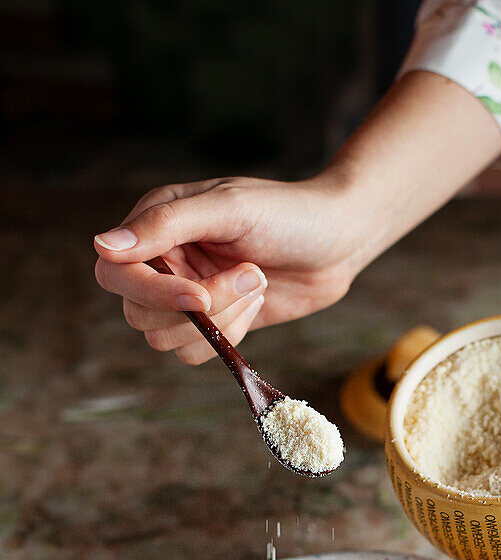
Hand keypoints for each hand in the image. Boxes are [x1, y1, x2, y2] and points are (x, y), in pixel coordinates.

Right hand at [94, 73, 500, 363]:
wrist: (339, 242)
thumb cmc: (287, 213)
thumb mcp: (229, 208)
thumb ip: (167, 224)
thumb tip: (103, 246)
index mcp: (156, 223)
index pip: (114, 271)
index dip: (151, 291)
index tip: (198, 294)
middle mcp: (162, 262)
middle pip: (139, 312)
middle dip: (200, 307)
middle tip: (251, 275)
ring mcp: (186, 296)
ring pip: (167, 338)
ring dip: (222, 318)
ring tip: (257, 280)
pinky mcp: (213, 324)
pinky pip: (196, 351)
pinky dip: (230, 335)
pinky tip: (257, 302)